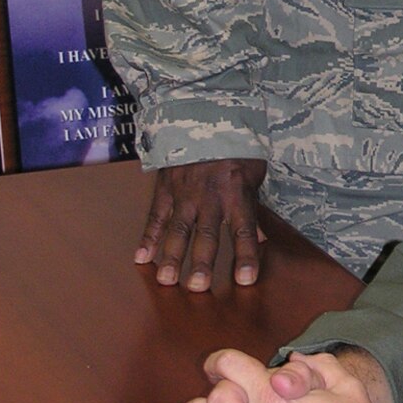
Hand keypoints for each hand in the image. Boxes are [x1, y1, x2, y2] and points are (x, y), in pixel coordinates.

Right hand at [134, 158, 266, 289]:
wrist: (204, 115)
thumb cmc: (236, 146)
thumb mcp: (253, 173)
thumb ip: (252, 207)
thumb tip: (260, 239)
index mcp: (237, 193)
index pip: (243, 230)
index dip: (245, 256)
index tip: (245, 280)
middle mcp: (211, 197)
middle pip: (207, 235)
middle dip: (202, 262)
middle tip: (198, 287)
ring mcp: (185, 194)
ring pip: (179, 229)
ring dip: (173, 256)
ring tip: (168, 280)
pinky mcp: (166, 189)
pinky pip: (156, 216)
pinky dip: (148, 237)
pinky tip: (141, 258)